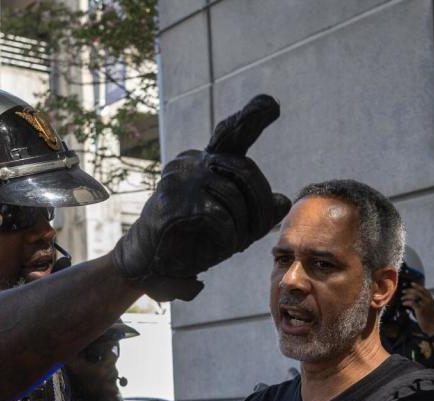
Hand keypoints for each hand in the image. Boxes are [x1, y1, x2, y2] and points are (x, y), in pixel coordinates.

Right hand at [112, 95, 290, 300]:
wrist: (151, 264)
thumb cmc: (191, 242)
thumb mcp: (232, 227)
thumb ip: (257, 213)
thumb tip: (282, 200)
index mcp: (204, 161)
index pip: (230, 134)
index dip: (251, 117)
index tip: (271, 104)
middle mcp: (191, 161)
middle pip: (244, 169)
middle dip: (260, 203)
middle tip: (260, 229)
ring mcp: (180, 178)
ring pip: (233, 195)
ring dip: (243, 225)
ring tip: (236, 244)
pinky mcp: (173, 201)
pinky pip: (217, 214)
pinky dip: (228, 235)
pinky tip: (224, 247)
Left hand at [400, 281, 433, 334]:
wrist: (432, 327)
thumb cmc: (429, 318)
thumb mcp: (428, 308)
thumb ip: (423, 303)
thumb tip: (413, 299)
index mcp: (431, 299)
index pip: (424, 290)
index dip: (417, 286)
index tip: (411, 283)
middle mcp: (429, 300)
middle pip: (417, 291)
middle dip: (409, 290)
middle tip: (403, 291)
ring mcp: (425, 304)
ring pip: (414, 296)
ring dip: (406, 296)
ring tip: (402, 298)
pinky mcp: (420, 309)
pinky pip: (412, 303)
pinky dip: (406, 302)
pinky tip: (404, 303)